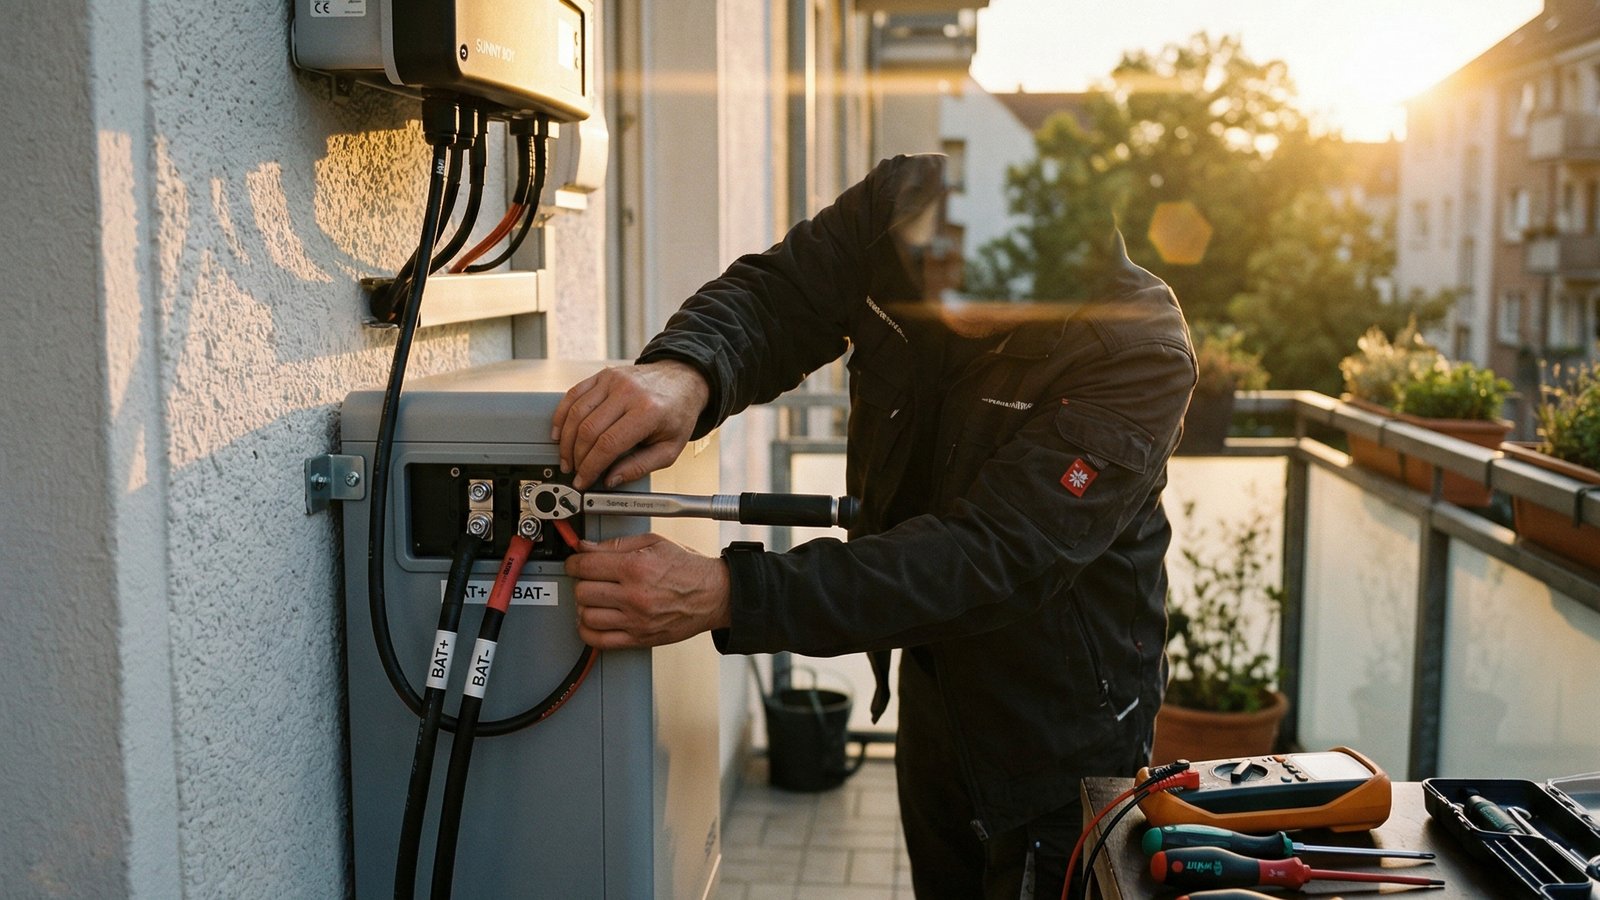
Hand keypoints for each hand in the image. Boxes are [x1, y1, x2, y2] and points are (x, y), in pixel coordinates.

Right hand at [550, 361, 708, 489]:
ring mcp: (613, 381)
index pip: (608, 444)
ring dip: (566, 440)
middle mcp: (628, 392)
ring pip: (577, 413)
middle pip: (588, 430)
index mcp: (648, 412)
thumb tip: (611, 480)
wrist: (683, 380)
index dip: (590, 467)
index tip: (583, 480)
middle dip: (576, 457)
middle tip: (574, 472)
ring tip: (567, 457)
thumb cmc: (677, 413)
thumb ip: (640, 467)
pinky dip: (562, 415)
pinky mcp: (603, 375)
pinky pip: (574, 394)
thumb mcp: (669, 448)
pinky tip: (560, 432)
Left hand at [565, 533, 731, 648]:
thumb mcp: (654, 543)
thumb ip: (616, 545)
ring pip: (587, 616)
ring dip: (585, 606)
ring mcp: (636, 620)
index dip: (574, 562)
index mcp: (636, 568)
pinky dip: (588, 631)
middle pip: (582, 592)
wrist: (715, 595)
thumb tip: (586, 547)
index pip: (586, 566)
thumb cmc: (688, 569)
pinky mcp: (639, 638)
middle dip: (581, 583)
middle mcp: (634, 596)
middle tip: (589, 579)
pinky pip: (600, 640)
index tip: (575, 563)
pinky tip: (593, 620)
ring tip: (594, 599)